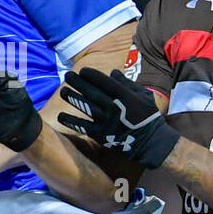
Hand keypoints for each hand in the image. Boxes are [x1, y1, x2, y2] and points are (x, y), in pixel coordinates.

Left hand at [58, 66, 179, 168]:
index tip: (82, 71)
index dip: (91, 75)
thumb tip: (112, 72)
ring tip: (63, 92)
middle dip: (78, 83)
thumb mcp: (143, 96)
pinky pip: (83, 126)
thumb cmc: (148, 117)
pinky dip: (71, 121)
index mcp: (125, 96)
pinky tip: (60, 116)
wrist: (151, 142)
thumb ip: (127, 84)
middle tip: (67, 76)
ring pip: (86, 107)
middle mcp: (114, 107)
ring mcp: (107, 122)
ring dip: (73, 98)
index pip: (104, 82)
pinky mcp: (101, 135)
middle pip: (92, 92)